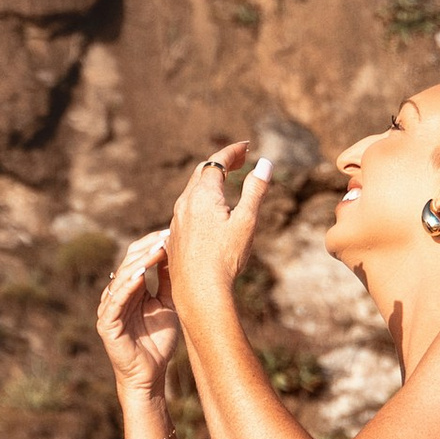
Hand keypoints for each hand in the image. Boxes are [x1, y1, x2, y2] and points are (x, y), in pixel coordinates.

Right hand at [96, 227, 180, 400]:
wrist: (151, 375)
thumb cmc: (159, 343)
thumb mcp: (167, 304)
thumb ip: (166, 280)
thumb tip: (172, 251)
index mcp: (129, 290)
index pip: (136, 259)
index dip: (151, 244)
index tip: (171, 232)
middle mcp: (115, 296)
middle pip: (127, 263)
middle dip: (146, 248)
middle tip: (165, 235)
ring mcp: (108, 310)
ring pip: (120, 278)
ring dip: (138, 263)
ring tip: (156, 250)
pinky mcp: (106, 324)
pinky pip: (114, 301)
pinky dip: (126, 286)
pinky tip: (140, 275)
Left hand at [165, 139, 271, 320]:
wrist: (199, 292)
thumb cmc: (225, 258)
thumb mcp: (246, 221)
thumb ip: (255, 190)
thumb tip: (265, 163)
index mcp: (202, 195)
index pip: (217, 162)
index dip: (232, 151)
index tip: (245, 146)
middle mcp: (184, 204)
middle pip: (201, 172)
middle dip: (221, 162)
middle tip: (240, 158)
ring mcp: (176, 221)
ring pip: (191, 191)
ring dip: (209, 181)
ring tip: (225, 180)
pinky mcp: (174, 237)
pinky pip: (186, 210)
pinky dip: (200, 200)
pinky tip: (209, 212)